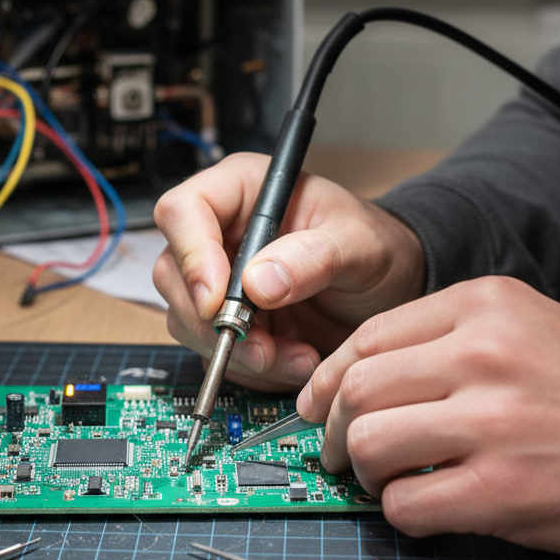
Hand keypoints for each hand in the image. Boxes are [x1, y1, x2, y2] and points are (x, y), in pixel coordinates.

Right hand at [152, 152, 425, 391]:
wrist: (386, 292)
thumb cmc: (374, 248)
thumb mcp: (360, 244)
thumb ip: (315, 257)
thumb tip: (258, 283)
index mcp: (241, 190)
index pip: (183, 211)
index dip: (191, 256)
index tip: (219, 301)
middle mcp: (218, 232)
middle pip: (173, 274)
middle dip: (215, 321)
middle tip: (264, 347)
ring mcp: (216, 280)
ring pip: (188, 321)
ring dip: (238, 352)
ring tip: (299, 356)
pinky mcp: (225, 321)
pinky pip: (213, 353)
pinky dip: (252, 369)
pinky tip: (295, 361)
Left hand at [303, 275, 559, 559]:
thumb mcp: (525, 328)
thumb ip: (444, 340)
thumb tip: (356, 376)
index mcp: (484, 305)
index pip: (368, 337)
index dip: (328, 378)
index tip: (316, 404)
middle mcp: (485, 353)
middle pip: (359, 389)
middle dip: (334, 428)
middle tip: (338, 450)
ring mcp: (495, 421)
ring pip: (370, 443)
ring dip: (363, 471)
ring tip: (381, 479)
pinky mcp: (506, 489)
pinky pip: (407, 503)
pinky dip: (399, 511)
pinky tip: (420, 506)